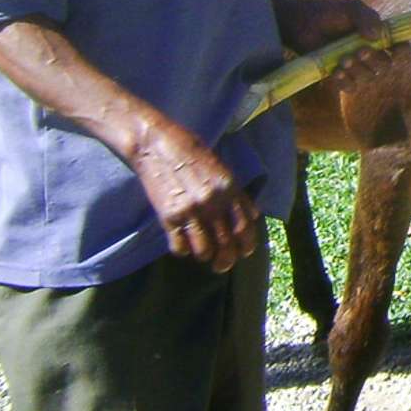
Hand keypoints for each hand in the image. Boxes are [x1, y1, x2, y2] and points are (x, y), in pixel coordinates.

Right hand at [127, 116, 258, 271]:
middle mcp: (212, 202)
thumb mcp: (223, 169)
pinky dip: (182, 250)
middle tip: (223, 265)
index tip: (243, 252)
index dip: (246, 244)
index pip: (245, 226)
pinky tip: (182, 243)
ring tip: (203, 253)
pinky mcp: (168, 217)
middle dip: (227, 260)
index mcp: (229, 189)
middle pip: (226, 243)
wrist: (157, 145)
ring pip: (204, 250)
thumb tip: (253, 215)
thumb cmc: (192, 153)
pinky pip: (179, 247)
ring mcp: (190, 211)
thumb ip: (238, 194)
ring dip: (205, 255)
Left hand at [272, 0, 395, 78]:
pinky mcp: (341, 77)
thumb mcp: (351, 9)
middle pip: (386, 66)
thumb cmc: (328, 13)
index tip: (395, 50)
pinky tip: (335, 72)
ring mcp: (356, 67)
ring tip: (342, 59)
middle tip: (359, 50)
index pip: (401, 49)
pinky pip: (351, 88)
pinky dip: (345, 82)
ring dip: (358, 70)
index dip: (403, 52)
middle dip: (374, 60)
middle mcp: (371, 54)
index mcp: (379, 37)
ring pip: (369, 78)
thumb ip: (367, 17)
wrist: (302, 24)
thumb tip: (378, 36)